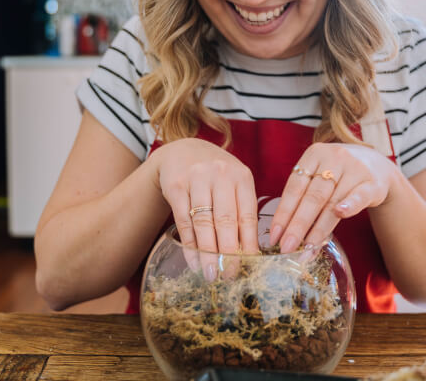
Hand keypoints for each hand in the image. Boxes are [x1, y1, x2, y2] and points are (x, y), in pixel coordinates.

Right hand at [150, 138, 258, 277]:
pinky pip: (183, 220)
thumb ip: (241, 211)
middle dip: (228, 252)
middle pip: (226, 220)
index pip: (247, 215)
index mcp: (242, 176)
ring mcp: (197, 178)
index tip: (249, 265)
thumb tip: (248, 252)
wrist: (182, 151)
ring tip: (210, 274)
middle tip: (229, 275)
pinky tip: (194, 260)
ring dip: (207, 252)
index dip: (249, 243)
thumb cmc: (215, 175)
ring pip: (204, 222)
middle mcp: (221, 174)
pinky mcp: (176, 186)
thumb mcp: (234, 184)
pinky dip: (189, 244)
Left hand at [269, 143, 398, 252]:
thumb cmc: (339, 175)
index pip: (295, 187)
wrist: (377, 166)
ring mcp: (355, 169)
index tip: (274, 236)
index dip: (283, 213)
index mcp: (315, 154)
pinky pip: (359, 196)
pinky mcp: (373, 183)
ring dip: (318, 228)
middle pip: (312, 196)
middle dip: (297, 225)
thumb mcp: (320, 175)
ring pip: (333, 202)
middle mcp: (334, 158)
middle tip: (286, 247)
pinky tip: (340, 214)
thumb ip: (304, 197)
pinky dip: (349, 205)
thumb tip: (284, 233)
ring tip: (306, 248)